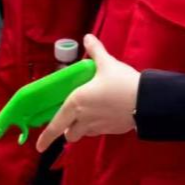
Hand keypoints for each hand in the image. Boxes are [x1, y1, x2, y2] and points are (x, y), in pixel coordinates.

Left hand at [36, 34, 140, 152]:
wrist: (146, 101)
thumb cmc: (122, 82)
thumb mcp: (107, 63)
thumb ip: (95, 51)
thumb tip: (87, 37)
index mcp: (76, 102)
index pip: (56, 124)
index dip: (46, 137)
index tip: (38, 147)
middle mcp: (84, 118)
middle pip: (68, 134)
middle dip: (66, 130)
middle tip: (68, 123)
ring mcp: (98, 126)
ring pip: (82, 134)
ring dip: (80, 129)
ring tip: (85, 118)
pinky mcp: (111, 130)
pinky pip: (97, 131)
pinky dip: (95, 127)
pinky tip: (103, 115)